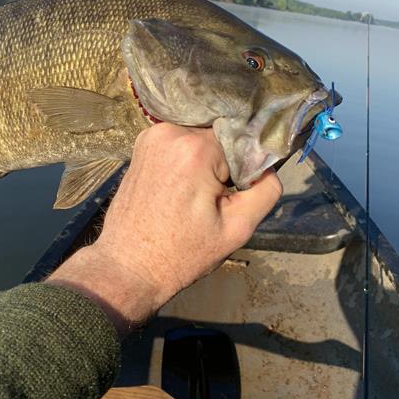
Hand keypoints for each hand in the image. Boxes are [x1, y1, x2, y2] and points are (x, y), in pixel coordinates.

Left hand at [46, 123, 281, 336]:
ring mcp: (151, 135)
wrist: (129, 266)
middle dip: (226, 165)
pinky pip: (180, 143)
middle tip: (216, 200)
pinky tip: (182, 189)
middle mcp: (169, 132)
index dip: (247, 168)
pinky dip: (188, 161)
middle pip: (220, 137)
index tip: (239, 194)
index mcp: (194, 148)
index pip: (242, 140)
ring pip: (201, 139)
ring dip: (207, 163)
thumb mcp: (237, 229)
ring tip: (197, 198)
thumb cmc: (180, 254)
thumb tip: (269, 166)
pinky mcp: (142, 144)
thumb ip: (265, 190)